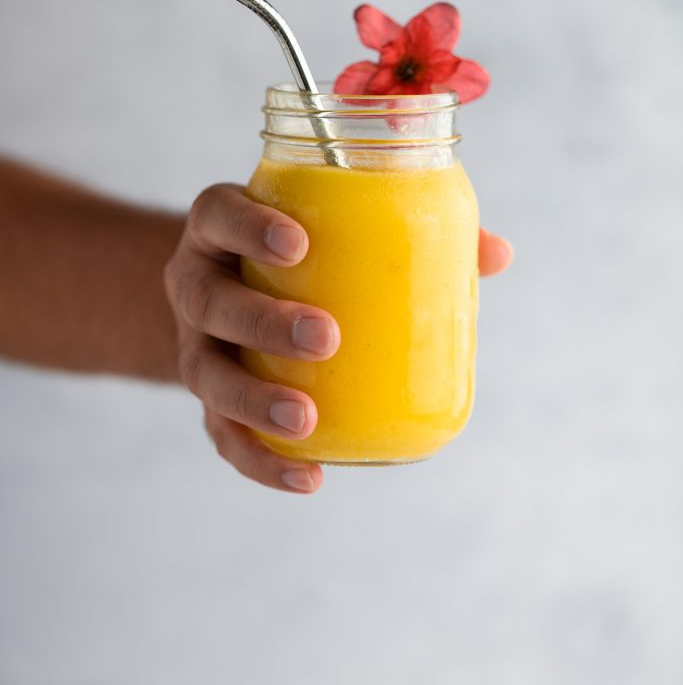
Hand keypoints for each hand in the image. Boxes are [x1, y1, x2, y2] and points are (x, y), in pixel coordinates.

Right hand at [164, 184, 512, 495]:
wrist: (231, 288)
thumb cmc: (301, 249)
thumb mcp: (331, 226)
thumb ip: (409, 233)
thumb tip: (496, 253)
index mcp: (220, 227)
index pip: (220, 215)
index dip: (250, 227)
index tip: (299, 243)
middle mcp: (197, 282)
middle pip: (211, 301)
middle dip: (264, 322)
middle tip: (326, 337)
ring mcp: (195, 343)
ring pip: (206, 374)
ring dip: (255, 399)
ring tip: (307, 420)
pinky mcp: (208, 397)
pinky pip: (221, 434)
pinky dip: (260, 460)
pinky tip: (308, 477)